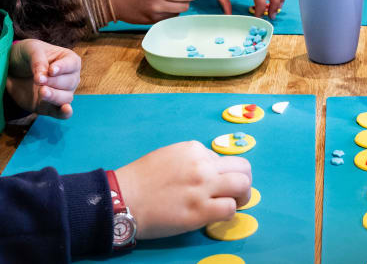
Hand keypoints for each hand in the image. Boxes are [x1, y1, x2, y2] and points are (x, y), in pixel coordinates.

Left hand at [6, 39, 80, 118]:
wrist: (10, 70)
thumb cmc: (26, 54)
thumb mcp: (30, 50)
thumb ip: (38, 61)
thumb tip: (42, 78)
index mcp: (68, 60)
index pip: (72, 64)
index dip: (63, 68)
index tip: (50, 70)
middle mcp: (69, 78)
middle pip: (70, 82)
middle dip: (54, 82)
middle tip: (39, 80)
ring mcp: (60, 93)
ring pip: (66, 98)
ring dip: (55, 96)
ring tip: (42, 92)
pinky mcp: (49, 106)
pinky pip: (61, 113)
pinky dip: (64, 113)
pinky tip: (65, 110)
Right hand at [116, 141, 251, 239]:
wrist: (122, 200)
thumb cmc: (141, 180)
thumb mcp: (170, 156)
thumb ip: (193, 159)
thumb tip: (211, 168)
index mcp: (194, 149)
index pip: (224, 158)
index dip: (222, 172)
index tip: (213, 183)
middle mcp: (202, 165)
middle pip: (243, 168)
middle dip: (243, 181)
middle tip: (235, 193)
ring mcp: (202, 187)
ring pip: (243, 185)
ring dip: (242, 196)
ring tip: (232, 204)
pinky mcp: (199, 211)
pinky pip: (230, 209)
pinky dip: (228, 213)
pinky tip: (216, 216)